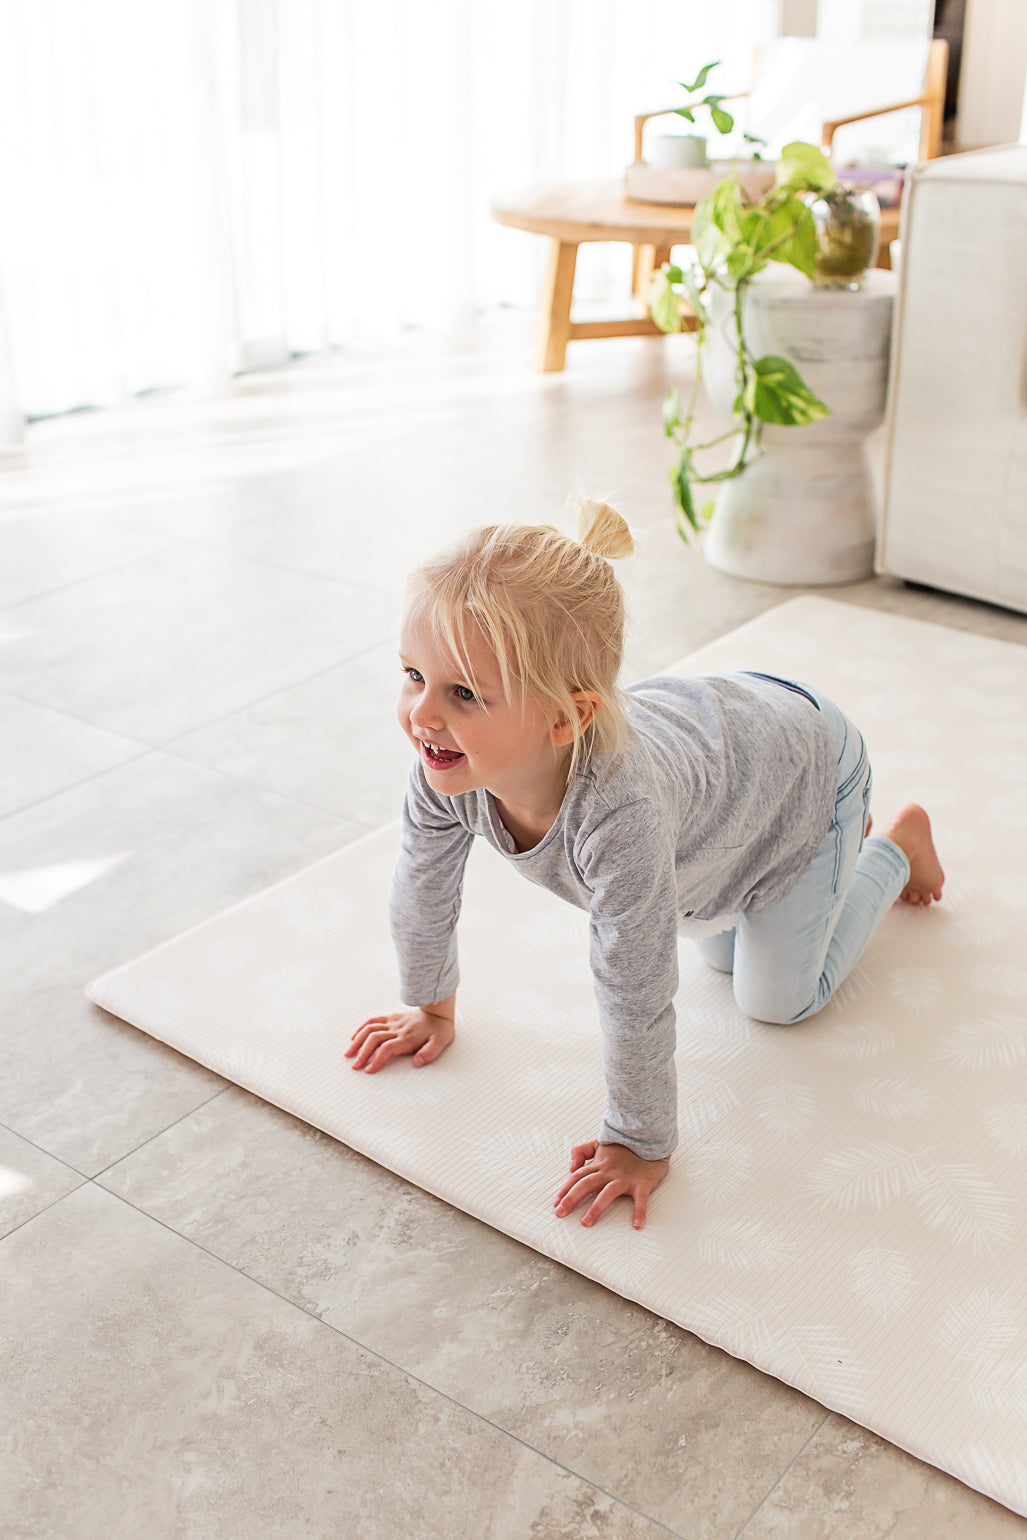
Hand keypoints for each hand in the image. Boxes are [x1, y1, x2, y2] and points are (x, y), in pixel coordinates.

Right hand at [345, 1007, 454, 1072]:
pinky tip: (354, 1037)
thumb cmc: (439, 1029)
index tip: (369, 1070)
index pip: (387, 1048)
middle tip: (355, 1066)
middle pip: (374, 1039)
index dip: (376, 1059)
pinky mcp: (390, 1017)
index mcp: (407, 1038)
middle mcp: (397, 1029)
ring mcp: (392, 1022)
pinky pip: (373, 1021)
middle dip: (363, 1053)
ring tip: (349, 1054)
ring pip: (369, 1029)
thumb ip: (429, 1053)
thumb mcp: (441, 1042)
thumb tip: (417, 1062)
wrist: (438, 1010)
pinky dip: (361, 1029)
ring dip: (358, 1042)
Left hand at [553, 1139, 669, 1229]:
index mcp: (599, 1164)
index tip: (556, 1203)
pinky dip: (639, 1212)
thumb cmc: (624, 1145)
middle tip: (560, 1213)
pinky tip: (636, 1225)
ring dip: (596, 1208)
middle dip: (571, 1198)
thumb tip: (570, 1167)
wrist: (649, 1138)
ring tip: (586, 1222)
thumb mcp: (599, 1143)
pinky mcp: (642, 1183)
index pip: (577, 1177)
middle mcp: (609, 1171)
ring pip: (608, 1193)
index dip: (565, 1189)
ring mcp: (626, 1177)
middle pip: (586, 1184)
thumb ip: (582, 1150)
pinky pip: (641, 1199)